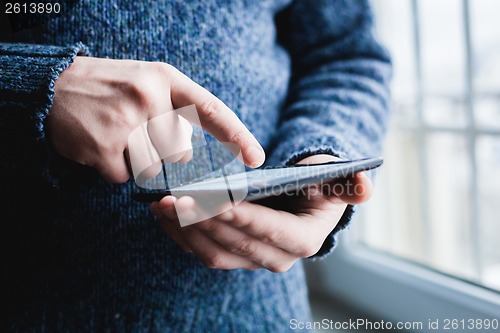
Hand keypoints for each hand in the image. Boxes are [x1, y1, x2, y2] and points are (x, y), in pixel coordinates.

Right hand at [47, 56, 264, 182]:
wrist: (51, 87)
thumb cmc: (107, 89)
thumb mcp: (145, 83)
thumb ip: (172, 111)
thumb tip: (189, 157)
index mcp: (164, 78)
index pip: (210, 109)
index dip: (236, 135)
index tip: (256, 158)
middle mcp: (148, 96)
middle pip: (178, 152)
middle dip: (160, 152)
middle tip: (132, 129)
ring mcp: (125, 121)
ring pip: (151, 168)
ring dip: (134, 161)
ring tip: (111, 133)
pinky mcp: (104, 146)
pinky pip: (122, 177)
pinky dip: (110, 168)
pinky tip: (96, 144)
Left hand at [151, 154, 372, 271]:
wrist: (300, 201)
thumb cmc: (315, 185)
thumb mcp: (334, 180)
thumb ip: (350, 184)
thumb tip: (365, 186)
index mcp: (303, 239)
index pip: (268, 230)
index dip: (241, 215)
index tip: (212, 198)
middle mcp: (276, 257)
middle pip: (234, 242)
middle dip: (202, 220)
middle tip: (173, 198)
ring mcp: (251, 259)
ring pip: (213, 252)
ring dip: (184, 230)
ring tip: (160, 205)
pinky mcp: (232, 254)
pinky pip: (202, 250)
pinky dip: (180, 234)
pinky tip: (162, 215)